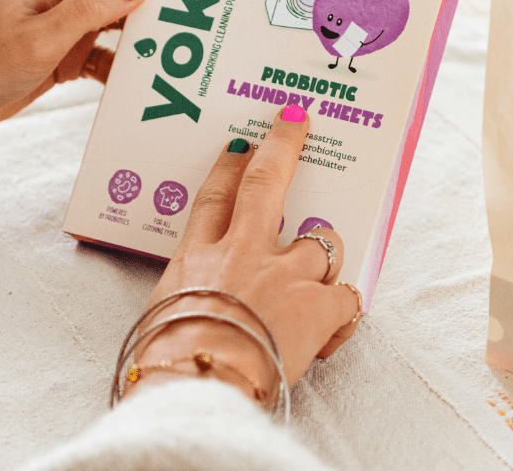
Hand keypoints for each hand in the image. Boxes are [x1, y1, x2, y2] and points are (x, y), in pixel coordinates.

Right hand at [127, 105, 360, 403]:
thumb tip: (204, 296)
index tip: (242, 143)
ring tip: (323, 278)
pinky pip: (346, 296)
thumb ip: (190, 292)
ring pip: (323, 242)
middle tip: (296, 121)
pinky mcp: (315, 304)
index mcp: (199, 257)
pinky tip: (333, 330)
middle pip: (266, 184)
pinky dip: (343, 314)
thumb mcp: (166, 314)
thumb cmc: (170, 364)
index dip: (229, 165)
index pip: (215, 196)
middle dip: (283, 147)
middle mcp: (242, 253)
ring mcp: (282, 273)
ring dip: (327, 256)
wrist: (193, 391)